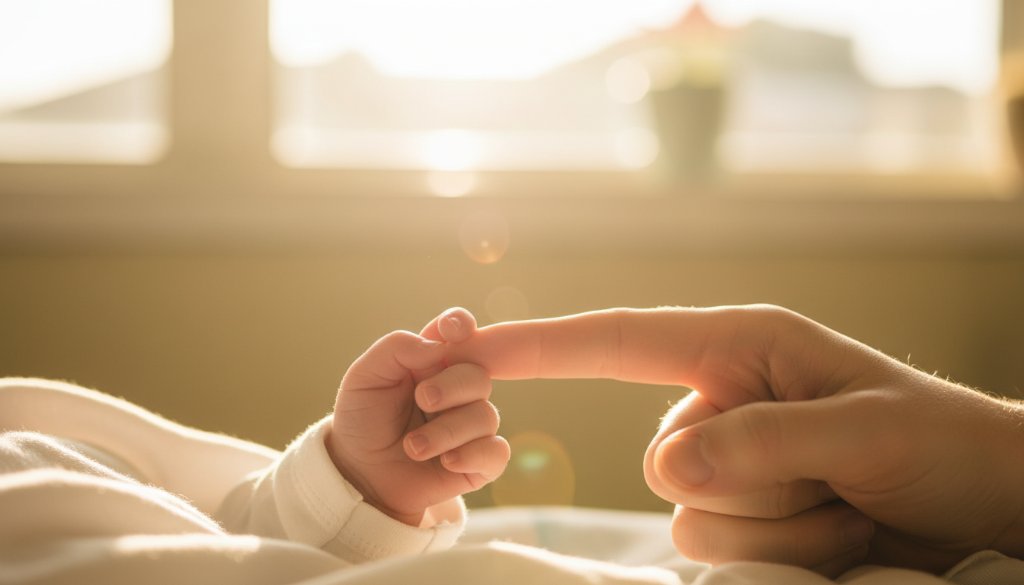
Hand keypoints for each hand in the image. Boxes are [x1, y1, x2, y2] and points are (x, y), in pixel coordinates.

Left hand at [325, 308, 509, 525]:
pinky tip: (446, 462)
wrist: (358, 476)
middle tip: (422, 400)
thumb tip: (438, 346)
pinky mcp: (478, 462)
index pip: (459, 332)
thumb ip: (395, 349)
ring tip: (412, 447)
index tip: (451, 331)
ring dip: (446, 432)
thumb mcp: (364, 378)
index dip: (462, 325)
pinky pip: (496, 452)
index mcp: (433, 362)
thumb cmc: (362, 421)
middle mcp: (458, 390)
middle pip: (478, 376)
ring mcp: (470, 426)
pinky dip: (473, 455)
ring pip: (486, 417)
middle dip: (452, 387)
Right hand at [446, 305, 1023, 574]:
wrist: (987, 502)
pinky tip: (840, 533)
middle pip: (663, 461)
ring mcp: (730, 463)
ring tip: (850, 507)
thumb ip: (764, 441)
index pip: (619, 342)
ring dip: (776, 527)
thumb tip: (667, 465)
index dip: (541, 345)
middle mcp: (721, 400)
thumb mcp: (866, 431)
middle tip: (837, 482)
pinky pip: (715, 551)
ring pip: (688, 515)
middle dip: (749, 487)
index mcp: (742, 348)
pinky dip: (781, 553)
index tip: (472, 349)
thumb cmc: (940, 444)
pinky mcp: (743, 516)